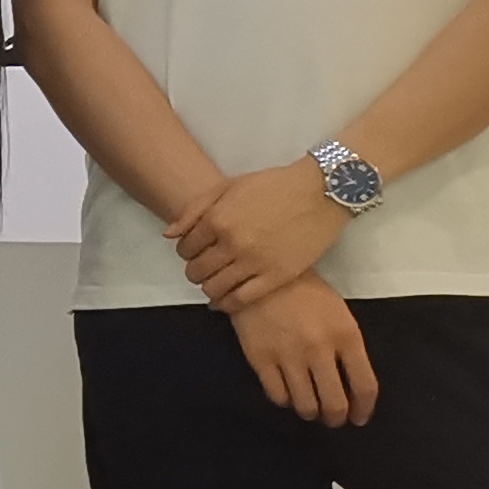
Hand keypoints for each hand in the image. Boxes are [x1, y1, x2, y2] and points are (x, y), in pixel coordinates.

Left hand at [169, 157, 353, 308]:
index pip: (184, 248)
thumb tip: (168, 235)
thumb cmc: (273, 185)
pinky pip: (241, 300)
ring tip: (215, 281)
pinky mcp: (277, 277)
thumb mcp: (228, 186)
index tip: (194, 250)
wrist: (321, 192)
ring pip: (214, 288)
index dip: (185, 251)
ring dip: (208, 287)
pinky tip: (226, 299)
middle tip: (203, 267)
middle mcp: (232, 244)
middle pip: (196, 271)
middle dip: (195, 270)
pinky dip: (227, 304)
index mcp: (217, 220)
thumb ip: (194, 210)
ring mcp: (255, 263)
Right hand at [230, 274, 377, 425]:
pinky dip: (285, 400)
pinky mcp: (260, 359)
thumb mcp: (339, 315)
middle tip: (333, 418)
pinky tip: (287, 392)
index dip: (364, 409)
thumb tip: (350, 386)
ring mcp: (288, 356)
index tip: (359, 417)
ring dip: (311, 412)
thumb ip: (348, 349)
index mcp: (346, 336)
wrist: (260, 275)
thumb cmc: (306, 293)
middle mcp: (319, 350)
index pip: (364, 386)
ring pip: (305, 405)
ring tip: (310, 407)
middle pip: (335, 403)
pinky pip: (278, 395)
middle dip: (336, 418)